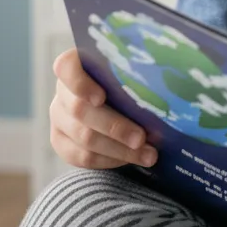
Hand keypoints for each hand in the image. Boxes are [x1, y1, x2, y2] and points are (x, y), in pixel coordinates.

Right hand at [49, 48, 156, 169]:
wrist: (122, 102)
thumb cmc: (132, 80)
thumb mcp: (133, 70)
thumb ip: (138, 70)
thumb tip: (168, 73)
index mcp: (76, 65)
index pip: (66, 68)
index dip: (80, 84)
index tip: (101, 98)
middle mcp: (63, 91)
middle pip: (80, 110)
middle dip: (115, 127)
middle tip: (142, 138)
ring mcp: (58, 118)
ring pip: (84, 138)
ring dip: (119, 150)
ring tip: (149, 154)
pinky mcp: (61, 141)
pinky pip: (81, 157)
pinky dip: (109, 161)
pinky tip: (132, 160)